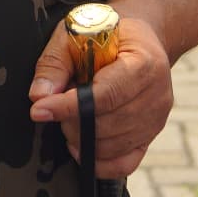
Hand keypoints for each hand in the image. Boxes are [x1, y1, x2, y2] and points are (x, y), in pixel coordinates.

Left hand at [27, 9, 174, 178]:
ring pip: (113, 146)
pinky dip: (99, 162)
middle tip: (54, 108)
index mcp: (144, 61)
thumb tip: (39, 96)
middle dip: (72, 122)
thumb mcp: (76, 34)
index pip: (106, 94)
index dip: (71, 106)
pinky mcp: (152, 135)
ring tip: (69, 118)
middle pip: (108, 124)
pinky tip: (81, 146)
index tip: (41, 110)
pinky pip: (125, 163)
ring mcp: (157, 117)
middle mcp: (158, 93)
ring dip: (82, 139)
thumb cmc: (108, 34)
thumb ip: (55, 64)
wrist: (142, 37)